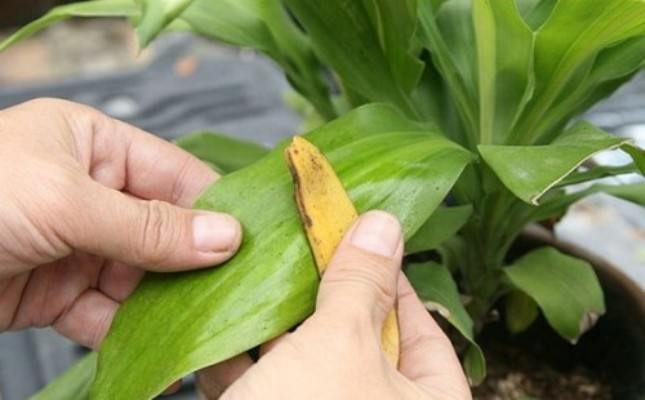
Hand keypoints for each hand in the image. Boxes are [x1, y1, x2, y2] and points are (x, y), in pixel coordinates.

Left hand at [0, 98, 241, 348]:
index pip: (175, 176)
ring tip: (203, 326)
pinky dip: (127, 332)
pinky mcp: (56, 294)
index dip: (214, 208)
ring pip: (141, 277)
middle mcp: (91, 194)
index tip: (253, 243)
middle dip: (195, 263)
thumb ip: (147, 225)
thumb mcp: (65, 199)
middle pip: (163, 232)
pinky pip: (106, 312)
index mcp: (94, 147)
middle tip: (236, 293)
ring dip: (165, 303)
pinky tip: (153, 347)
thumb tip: (226, 236)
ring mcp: (76, 246)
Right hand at [197, 211, 470, 399]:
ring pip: (306, 360)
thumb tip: (384, 225)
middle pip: (360, 339)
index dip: (390, 276)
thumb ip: (362, 286)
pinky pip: (266, 384)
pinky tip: (224, 319)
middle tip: (304, 244)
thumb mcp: (341, 348)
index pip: (423, 326)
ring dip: (278, 320)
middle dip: (325, 293)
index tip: (360, 235)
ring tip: (261, 269)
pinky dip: (244, 356)